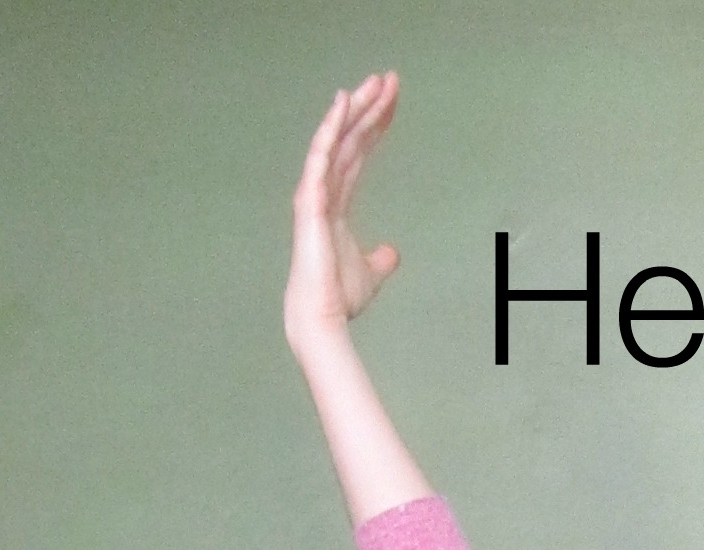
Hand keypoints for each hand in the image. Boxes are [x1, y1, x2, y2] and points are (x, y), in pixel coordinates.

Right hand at [285, 72, 403, 350]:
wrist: (324, 318)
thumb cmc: (339, 298)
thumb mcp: (370, 273)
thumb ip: (380, 259)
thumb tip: (392, 253)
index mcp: (337, 203)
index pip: (358, 154)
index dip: (375, 127)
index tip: (392, 103)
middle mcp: (324, 192)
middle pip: (350, 139)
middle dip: (369, 108)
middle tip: (389, 79)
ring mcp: (315, 194)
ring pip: (337, 140)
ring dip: (355, 110)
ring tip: (374, 82)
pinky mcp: (311, 200)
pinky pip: (321, 155)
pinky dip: (331, 128)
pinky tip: (343, 103)